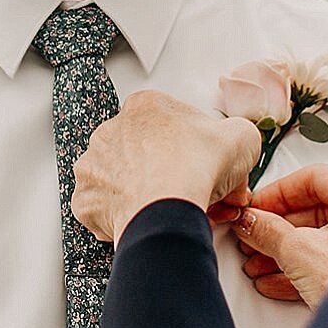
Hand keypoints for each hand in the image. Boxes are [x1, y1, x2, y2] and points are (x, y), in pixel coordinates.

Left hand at [71, 90, 261, 244]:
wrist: (167, 210)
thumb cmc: (196, 170)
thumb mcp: (242, 137)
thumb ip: (238, 133)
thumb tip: (234, 146)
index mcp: (146, 106)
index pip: (170, 124)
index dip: (194, 149)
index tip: (205, 167)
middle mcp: (113, 130)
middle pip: (143, 151)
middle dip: (166, 171)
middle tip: (191, 192)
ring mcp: (94, 165)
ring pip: (120, 179)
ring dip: (141, 192)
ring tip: (169, 210)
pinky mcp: (85, 199)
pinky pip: (103, 209)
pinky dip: (122, 218)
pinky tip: (144, 221)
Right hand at [232, 165, 327, 309]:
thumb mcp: (300, 251)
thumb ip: (268, 231)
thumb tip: (250, 221)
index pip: (312, 178)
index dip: (276, 194)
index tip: (255, 206)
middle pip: (315, 210)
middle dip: (278, 228)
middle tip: (254, 233)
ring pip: (320, 235)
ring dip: (285, 250)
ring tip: (260, 260)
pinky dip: (301, 266)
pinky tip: (276, 278)